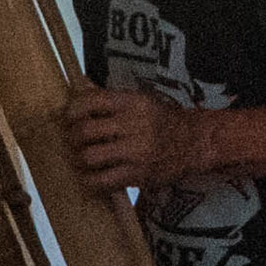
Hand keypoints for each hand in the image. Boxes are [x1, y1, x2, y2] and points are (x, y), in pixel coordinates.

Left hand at [61, 85, 229, 195]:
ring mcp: (136, 151)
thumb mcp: (140, 100)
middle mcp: (134, 125)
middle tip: (74, 142)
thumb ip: (109, 96)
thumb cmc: (162, 120)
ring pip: (90, 157)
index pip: (91, 100)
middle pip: (85, 130)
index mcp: (132, 102)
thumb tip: (82, 83)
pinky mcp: (139, 174)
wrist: (196, 142)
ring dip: (79, 160)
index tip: (69, 118)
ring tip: (82, 160)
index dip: (72, 110)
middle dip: (73, 137)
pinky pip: (103, 181)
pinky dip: (91, 181)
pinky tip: (91, 178)